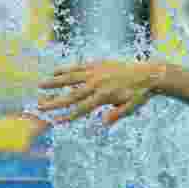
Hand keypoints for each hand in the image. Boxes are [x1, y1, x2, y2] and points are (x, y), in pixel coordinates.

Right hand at [38, 61, 166, 124]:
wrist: (148, 74)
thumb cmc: (140, 94)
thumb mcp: (131, 107)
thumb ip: (116, 114)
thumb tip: (102, 123)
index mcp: (104, 96)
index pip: (82, 108)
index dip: (68, 115)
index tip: (56, 121)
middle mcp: (97, 84)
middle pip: (71, 95)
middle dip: (55, 101)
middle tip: (40, 106)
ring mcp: (95, 73)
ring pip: (70, 78)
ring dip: (54, 82)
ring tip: (40, 86)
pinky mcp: (97, 64)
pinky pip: (77, 67)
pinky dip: (65, 70)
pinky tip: (54, 73)